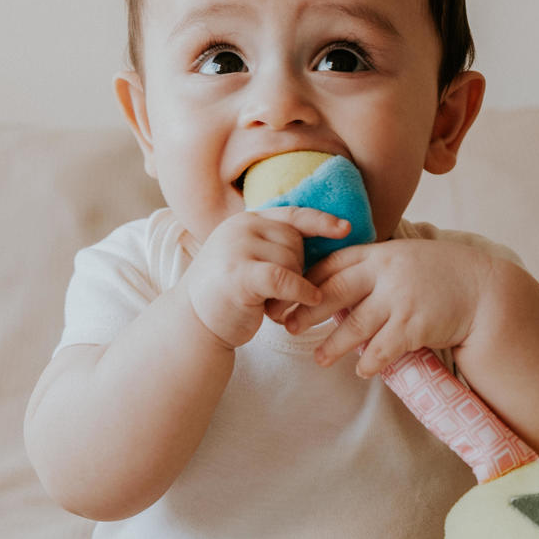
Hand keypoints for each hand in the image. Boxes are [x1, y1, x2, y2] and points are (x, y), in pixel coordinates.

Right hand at [182, 207, 350, 349]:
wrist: (192, 324)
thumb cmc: (227, 297)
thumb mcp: (247, 261)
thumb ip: (272, 247)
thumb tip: (318, 240)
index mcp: (244, 222)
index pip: (291, 214)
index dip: (321, 220)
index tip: (346, 229)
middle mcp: (240, 228)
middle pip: (295, 241)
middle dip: (298, 269)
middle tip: (279, 296)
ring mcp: (237, 248)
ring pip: (292, 260)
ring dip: (293, 288)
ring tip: (273, 307)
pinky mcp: (239, 274)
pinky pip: (285, 278)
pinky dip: (301, 291)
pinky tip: (308, 301)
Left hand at [285, 239, 495, 376]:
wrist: (484, 290)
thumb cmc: (440, 274)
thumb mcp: (404, 257)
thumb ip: (373, 266)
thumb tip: (333, 280)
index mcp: (380, 253)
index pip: (333, 264)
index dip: (307, 280)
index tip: (290, 295)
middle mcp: (386, 273)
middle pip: (334, 293)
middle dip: (308, 311)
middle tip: (289, 327)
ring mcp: (400, 300)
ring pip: (354, 326)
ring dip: (333, 346)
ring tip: (319, 359)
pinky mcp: (414, 326)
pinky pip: (382, 349)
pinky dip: (369, 363)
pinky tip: (361, 370)